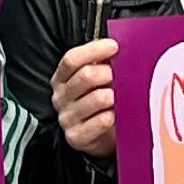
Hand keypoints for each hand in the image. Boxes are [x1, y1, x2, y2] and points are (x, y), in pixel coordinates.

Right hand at [51, 35, 119, 158]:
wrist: (98, 137)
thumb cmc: (98, 104)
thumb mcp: (94, 81)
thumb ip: (100, 63)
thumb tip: (116, 47)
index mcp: (61, 79)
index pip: (72, 59)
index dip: (94, 50)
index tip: (114, 47)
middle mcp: (60, 98)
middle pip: (86, 76)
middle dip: (110, 73)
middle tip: (123, 76)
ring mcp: (67, 118)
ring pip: (98, 98)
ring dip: (115, 95)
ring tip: (122, 97)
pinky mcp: (77, 136)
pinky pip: (102, 120)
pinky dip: (114, 115)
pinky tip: (117, 114)